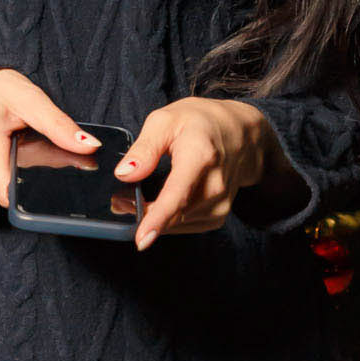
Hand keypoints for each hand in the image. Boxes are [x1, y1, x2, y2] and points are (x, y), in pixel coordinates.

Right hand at [0, 68, 100, 207]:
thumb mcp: (31, 99)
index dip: (38, 192)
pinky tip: (20, 151)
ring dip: (29, 170)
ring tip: (29, 143)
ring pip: (12, 186)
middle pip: (18, 189)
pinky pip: (4, 182)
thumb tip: (89, 145)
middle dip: (39, 173)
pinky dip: (17, 171)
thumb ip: (58, 125)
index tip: (58, 175)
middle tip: (44, 144)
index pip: (11, 194)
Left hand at [113, 98, 293, 250]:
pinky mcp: (218, 215)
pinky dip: (168, 220)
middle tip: (119, 202)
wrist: (240, 133)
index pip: (178, 194)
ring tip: (137, 201)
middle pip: (174, 213)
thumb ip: (144, 148)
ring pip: (177, 223)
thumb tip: (124, 174)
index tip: (141, 240)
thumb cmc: (200, 123)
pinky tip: (159, 206)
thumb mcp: (166, 120)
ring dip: (154, 218)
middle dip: (143, 214)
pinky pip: (185, 225)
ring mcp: (220, 203)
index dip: (158, 218)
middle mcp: (216, 185)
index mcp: (200, 156)